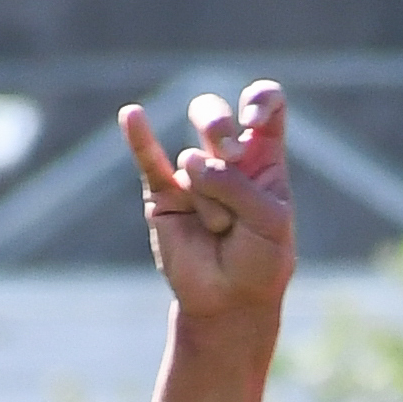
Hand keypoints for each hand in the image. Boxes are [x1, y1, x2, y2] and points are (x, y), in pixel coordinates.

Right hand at [120, 81, 296, 323]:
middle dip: (219, 130)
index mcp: (264, 159)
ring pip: (194, 159)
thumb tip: (190, 163)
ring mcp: (193, 174)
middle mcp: (227, 159)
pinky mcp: (163, 193)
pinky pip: (149, 160)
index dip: (260, 100)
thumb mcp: (270, 222)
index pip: (266, 106)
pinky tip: (132, 116)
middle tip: (230, 157)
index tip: (253, 118)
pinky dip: (140, 138)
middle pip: (216, 117)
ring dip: (212, 202)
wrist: (230, 301)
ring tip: (220, 228)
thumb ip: (238, 186)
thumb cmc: (260, 261)